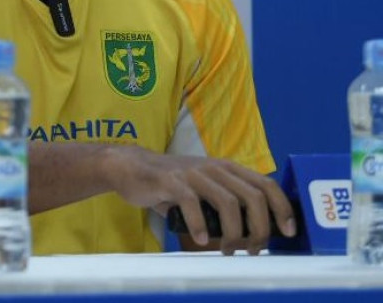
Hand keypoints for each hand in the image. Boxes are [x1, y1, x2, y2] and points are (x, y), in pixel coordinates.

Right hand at [100, 146, 296, 254]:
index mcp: (227, 168)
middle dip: (259, 229)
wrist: (129, 167)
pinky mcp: (170, 180)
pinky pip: (192, 203)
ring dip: (233, 232)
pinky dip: (200, 225)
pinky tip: (201, 241)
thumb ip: (224, 201)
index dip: (282, 208)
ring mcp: (193, 173)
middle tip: (252, 250)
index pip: (266, 184)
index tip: (288, 232)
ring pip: (228, 202)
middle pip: (252, 197)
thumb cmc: (170, 182)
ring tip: (228, 250)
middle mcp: (214, 168)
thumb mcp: (203, 186)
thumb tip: (252, 232)